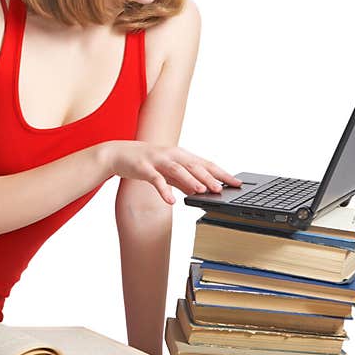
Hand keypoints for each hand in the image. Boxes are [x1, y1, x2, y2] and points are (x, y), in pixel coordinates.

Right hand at [108, 141, 242, 204]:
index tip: (236, 182)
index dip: (221, 173)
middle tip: (221, 189)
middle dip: (209, 177)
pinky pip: (155, 179)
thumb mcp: (167, 171)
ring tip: (201, 191)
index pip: (205, 163)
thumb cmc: (145, 161)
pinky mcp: (144, 168)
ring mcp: (157, 160)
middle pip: (194, 165)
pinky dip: (164, 190)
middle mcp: (171, 154)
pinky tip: (171, 200)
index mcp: (180, 154)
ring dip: (190, 180)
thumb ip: (183, 181)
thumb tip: (200, 191)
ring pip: (177, 170)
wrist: (118, 154)